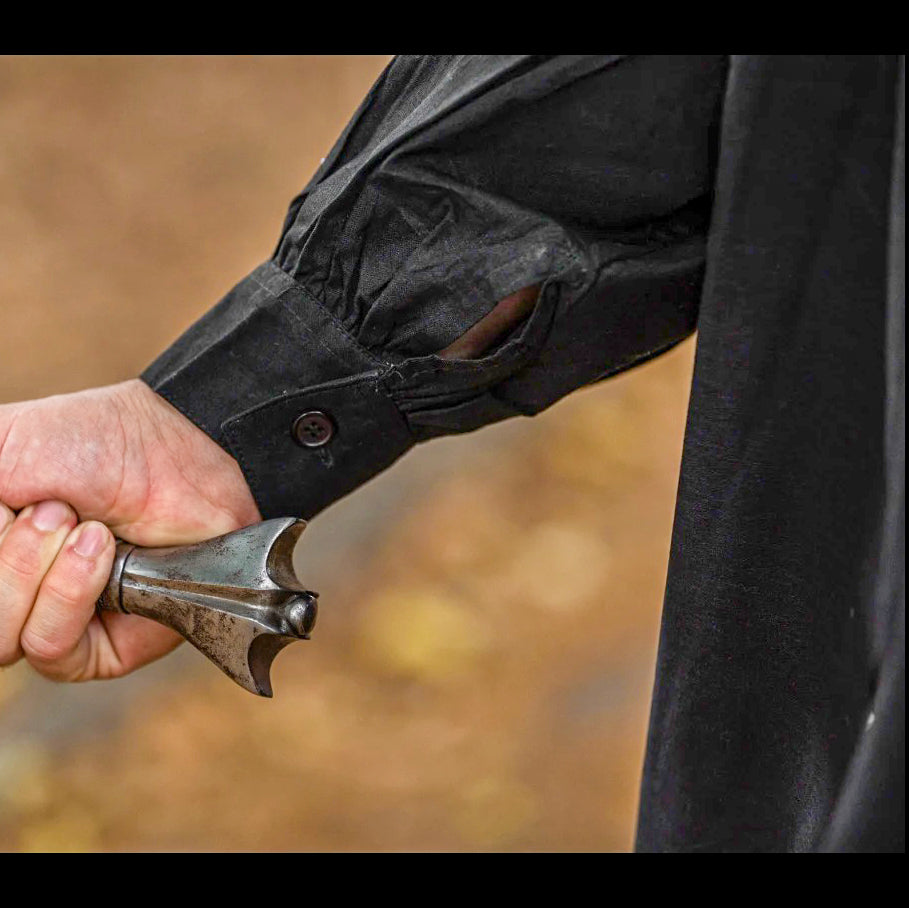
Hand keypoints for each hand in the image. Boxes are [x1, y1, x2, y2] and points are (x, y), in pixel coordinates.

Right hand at [0, 379, 259, 680]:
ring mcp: (48, 625)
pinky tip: (100, 549)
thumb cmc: (85, 440)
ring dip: (32, 572)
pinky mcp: (99, 650)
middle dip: (1, 561)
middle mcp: (6, 596)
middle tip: (48, 510)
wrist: (176, 448)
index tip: (3, 510)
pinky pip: (54, 652)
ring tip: (77, 523)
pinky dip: (70, 594)